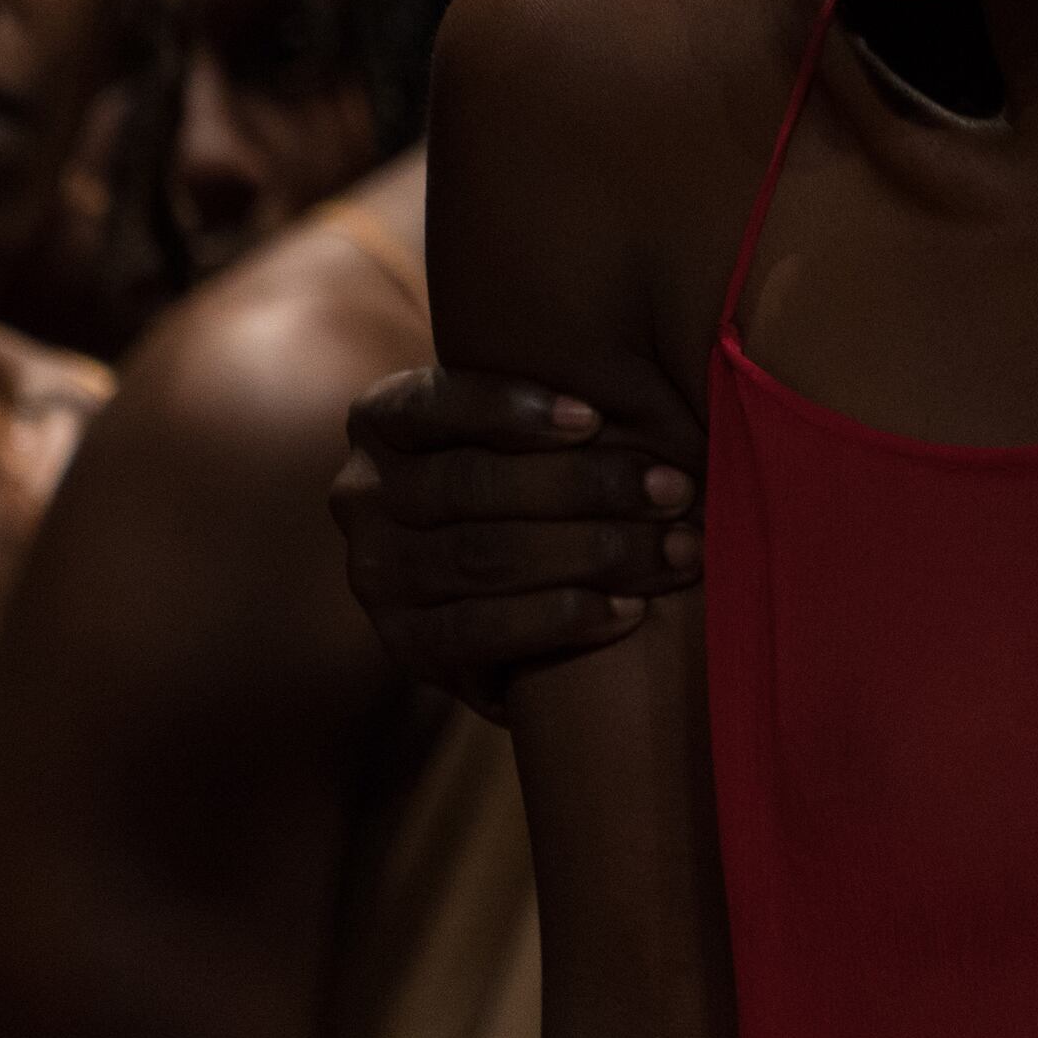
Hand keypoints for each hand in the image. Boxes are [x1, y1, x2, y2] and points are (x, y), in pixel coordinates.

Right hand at [330, 370, 701, 710]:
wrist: (490, 588)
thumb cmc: (531, 476)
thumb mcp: (524, 428)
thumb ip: (561, 407)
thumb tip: (655, 392)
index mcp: (382, 421)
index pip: (434, 403)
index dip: (511, 410)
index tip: (595, 417)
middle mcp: (362, 495)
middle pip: (471, 485)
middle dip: (586, 486)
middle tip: (676, 489)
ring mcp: (376, 576)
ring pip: (483, 558)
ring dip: (593, 553)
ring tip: (675, 548)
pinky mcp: (405, 645)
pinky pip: (481, 632)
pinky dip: (564, 618)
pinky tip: (630, 607)